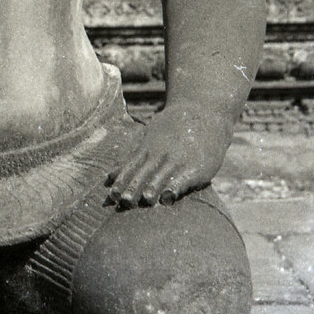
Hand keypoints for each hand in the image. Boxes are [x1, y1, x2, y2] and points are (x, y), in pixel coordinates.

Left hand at [105, 102, 232, 208]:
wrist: (203, 112)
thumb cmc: (173, 128)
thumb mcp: (150, 135)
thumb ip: (132, 158)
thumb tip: (110, 176)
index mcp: (148, 149)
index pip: (131, 167)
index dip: (121, 181)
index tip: (112, 196)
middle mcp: (160, 154)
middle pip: (144, 173)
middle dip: (134, 187)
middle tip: (124, 201)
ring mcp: (177, 160)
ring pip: (163, 175)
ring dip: (153, 188)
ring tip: (145, 200)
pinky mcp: (195, 167)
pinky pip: (183, 179)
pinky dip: (176, 187)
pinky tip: (169, 197)